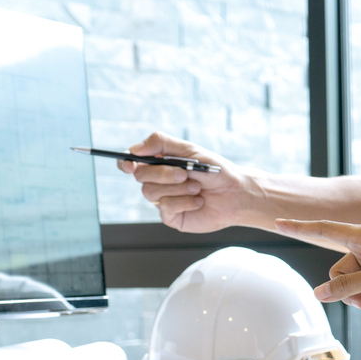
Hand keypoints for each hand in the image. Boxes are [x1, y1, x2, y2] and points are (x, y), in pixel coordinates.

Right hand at [121, 132, 252, 232]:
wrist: (235, 193)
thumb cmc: (214, 170)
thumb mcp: (189, 150)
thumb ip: (160, 143)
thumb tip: (134, 148)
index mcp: (159, 163)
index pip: (131, 162)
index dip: (125, 163)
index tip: (130, 164)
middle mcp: (158, 182)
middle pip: (140, 177)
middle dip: (163, 174)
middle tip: (185, 174)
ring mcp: (163, 200)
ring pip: (151, 192)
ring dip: (178, 188)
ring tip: (197, 187)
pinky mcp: (171, 216)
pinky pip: (165, 207)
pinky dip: (184, 202)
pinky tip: (198, 202)